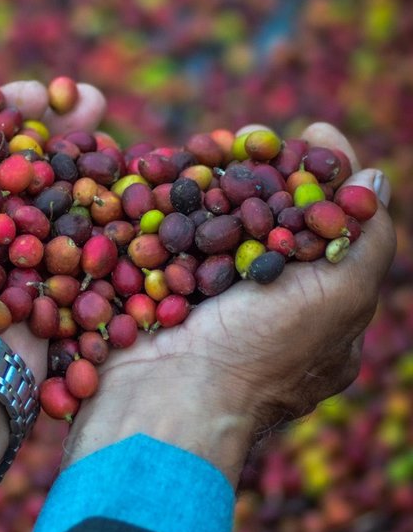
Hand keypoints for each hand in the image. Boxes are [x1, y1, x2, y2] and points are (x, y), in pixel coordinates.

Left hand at [0, 80, 104, 531]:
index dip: (9, 113)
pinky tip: (134, 184)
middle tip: (91, 98)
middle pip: (31, 165)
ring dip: (93, 166)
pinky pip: (90, 250)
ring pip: (66, 201)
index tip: (36, 90)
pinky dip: (113, 218)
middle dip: (63, 130)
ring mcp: (26, 263)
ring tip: (116, 133)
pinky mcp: (58, 295)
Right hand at [64, 122, 396, 487]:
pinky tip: (170, 170)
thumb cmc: (259, 353)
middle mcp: (263, 316)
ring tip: (209, 142)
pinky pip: (170, 241)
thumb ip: (366, 240)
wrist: (162, 398)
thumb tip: (374, 181)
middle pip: (270, 225)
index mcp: (318, 323)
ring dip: (215, 181)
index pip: (329, 236)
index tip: (312, 134)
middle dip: (264, 173)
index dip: (324, 182)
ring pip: (216, 228)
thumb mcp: (339, 298)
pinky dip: (171, 206)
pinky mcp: (158, 298)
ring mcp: (206, 309)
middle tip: (249, 133)